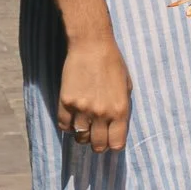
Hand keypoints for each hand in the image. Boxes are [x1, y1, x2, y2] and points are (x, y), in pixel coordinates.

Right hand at [58, 35, 131, 153]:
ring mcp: (82, 108)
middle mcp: (102, 113)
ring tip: (83, 125)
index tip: (109, 140)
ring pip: (80, 137)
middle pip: (97, 145)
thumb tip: (116, 127)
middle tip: (95, 135)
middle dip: (97, 143)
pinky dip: (67, 126)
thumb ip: (121, 110)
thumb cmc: (113, 63)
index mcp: (120, 110)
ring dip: (82, 134)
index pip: (116, 144)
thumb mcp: (126, 87)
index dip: (112, 145)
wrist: (92, 45)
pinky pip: (64, 125)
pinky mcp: (66, 101)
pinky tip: (72, 118)